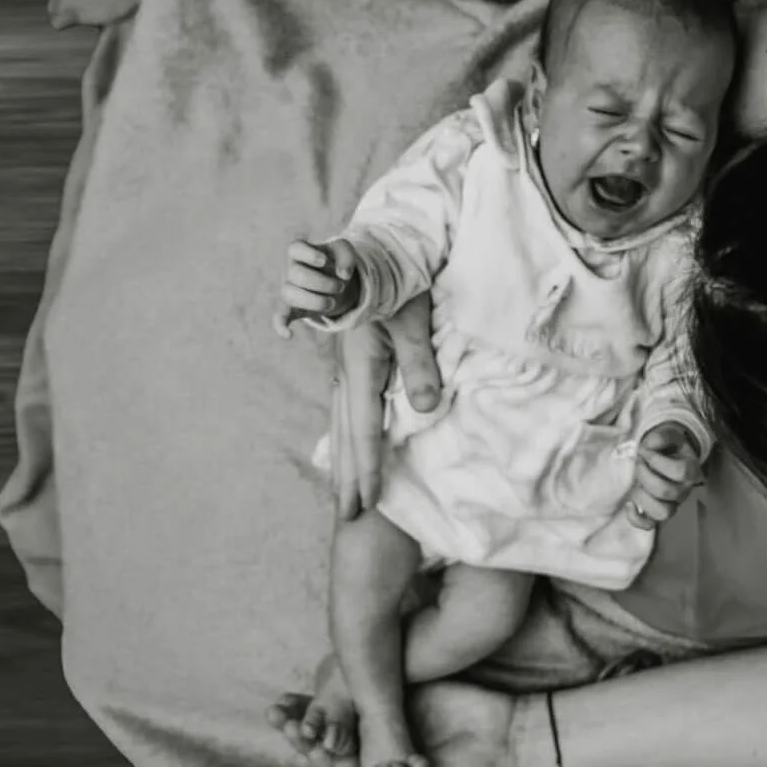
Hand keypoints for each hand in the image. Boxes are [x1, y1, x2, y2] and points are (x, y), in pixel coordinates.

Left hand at [271, 678, 514, 766]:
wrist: (505, 740)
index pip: (335, 764)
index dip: (311, 750)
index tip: (293, 735)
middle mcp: (378, 745)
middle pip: (331, 736)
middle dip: (302, 727)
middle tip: (276, 714)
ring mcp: (388, 717)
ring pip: (342, 710)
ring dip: (313, 705)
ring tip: (285, 697)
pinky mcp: (401, 691)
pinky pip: (366, 684)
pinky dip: (342, 679)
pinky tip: (320, 670)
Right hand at [276, 239, 360, 332]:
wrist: (333, 280)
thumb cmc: (334, 262)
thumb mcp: (344, 251)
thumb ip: (347, 256)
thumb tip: (343, 274)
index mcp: (299, 251)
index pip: (295, 248)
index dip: (309, 254)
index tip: (324, 261)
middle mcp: (289, 269)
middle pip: (296, 274)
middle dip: (323, 283)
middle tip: (340, 287)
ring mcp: (288, 288)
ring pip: (290, 294)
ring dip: (315, 301)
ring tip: (332, 303)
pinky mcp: (290, 307)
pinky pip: (279, 317)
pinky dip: (281, 326)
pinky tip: (289, 335)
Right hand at [327, 291, 441, 520]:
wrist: (373, 251)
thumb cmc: (397, 283)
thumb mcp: (415, 321)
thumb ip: (420, 365)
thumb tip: (426, 408)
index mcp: (362, 367)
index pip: (367, 429)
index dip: (368, 468)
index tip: (369, 503)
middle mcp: (347, 372)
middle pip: (346, 435)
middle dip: (348, 477)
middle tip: (348, 515)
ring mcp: (344, 368)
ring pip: (341, 425)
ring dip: (343, 461)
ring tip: (343, 493)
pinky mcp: (348, 363)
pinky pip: (344, 410)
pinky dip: (344, 437)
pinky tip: (345, 447)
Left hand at [627, 422, 705, 527]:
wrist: (665, 455)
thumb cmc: (666, 446)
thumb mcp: (666, 435)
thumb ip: (660, 437)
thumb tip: (648, 447)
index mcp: (690, 470)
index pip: (680, 472)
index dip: (657, 461)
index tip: (643, 451)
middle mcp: (684, 490)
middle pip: (666, 492)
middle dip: (644, 475)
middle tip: (637, 464)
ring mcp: (672, 504)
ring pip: (662, 512)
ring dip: (642, 497)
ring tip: (635, 483)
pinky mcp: (656, 513)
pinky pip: (649, 525)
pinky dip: (636, 518)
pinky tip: (629, 503)